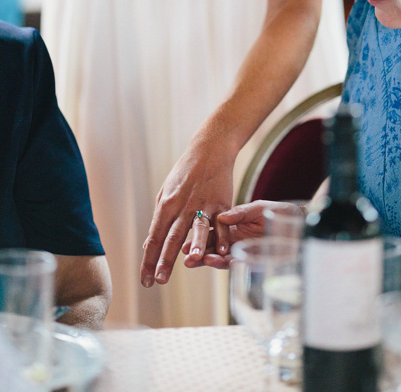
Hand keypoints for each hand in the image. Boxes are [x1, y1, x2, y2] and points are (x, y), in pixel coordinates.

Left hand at [140, 144, 234, 286]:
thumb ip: (160, 220)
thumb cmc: (185, 173)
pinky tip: (223, 250)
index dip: (148, 260)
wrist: (209, 151)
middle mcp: (183, 206)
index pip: (154, 238)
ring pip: (197, 229)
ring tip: (191, 262)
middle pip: (172, 236)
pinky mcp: (222, 203)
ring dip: (194, 246)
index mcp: (166, 206)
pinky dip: (223, 237)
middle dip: (165, 260)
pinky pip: (222, 223)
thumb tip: (148, 245)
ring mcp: (203, 205)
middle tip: (160, 280)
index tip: (145, 280)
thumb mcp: (166, 193)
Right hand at [179, 201, 303, 269]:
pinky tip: (227, 262)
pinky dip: (236, 263)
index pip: (212, 236)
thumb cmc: (280, 211)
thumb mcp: (259, 208)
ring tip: (202, 261)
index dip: (198, 241)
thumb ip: (241, 213)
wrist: (301, 221)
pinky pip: (245, 263)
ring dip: (214, 261)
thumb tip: (221, 217)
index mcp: (233, 228)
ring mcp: (247, 252)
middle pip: (214, 250)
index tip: (185, 244)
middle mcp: (237, 242)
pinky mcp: (260, 259)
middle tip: (186, 260)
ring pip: (226, 259)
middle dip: (200, 255)